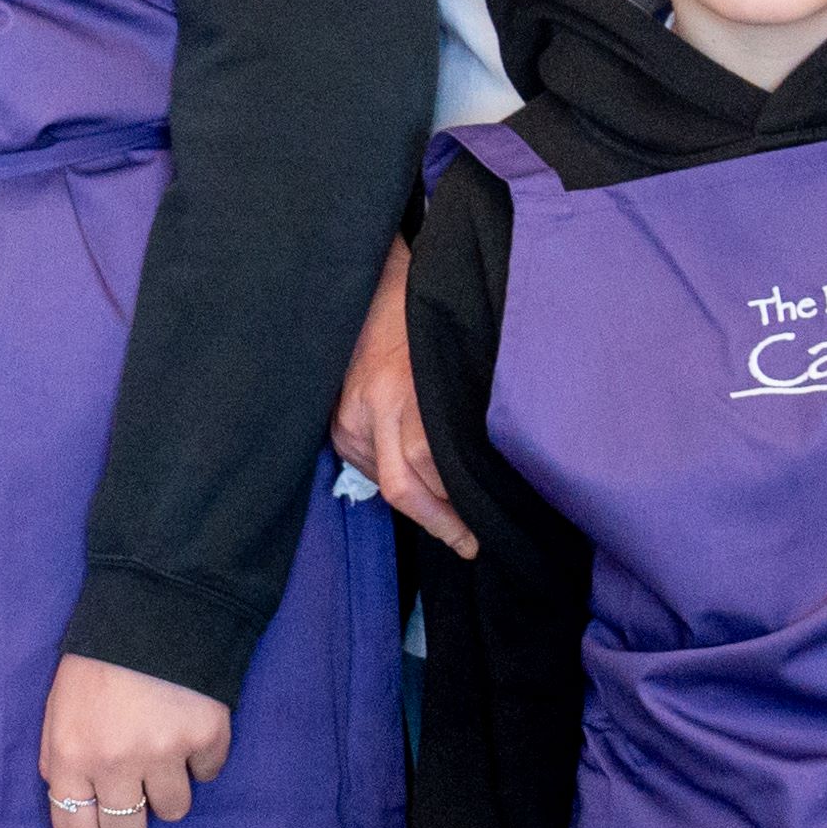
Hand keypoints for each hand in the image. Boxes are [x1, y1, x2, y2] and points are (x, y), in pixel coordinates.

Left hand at [41, 656, 232, 827]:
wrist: (155, 607)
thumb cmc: (98, 657)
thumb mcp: (58, 705)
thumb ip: (58, 755)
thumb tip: (68, 794)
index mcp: (72, 756)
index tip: (100, 816)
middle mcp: (116, 764)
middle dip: (131, 818)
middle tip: (137, 789)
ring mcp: (165, 754)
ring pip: (173, 810)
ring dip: (169, 787)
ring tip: (164, 751)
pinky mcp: (206, 738)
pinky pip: (208, 774)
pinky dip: (201, 756)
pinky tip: (188, 724)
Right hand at [334, 241, 473, 557]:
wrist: (365, 286)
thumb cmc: (420, 315)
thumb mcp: (452, 356)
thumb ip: (462, 406)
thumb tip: (493, 458)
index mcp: (406, 391)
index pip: (429, 471)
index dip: (456, 511)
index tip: (481, 532)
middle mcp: (372, 410)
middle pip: (402, 490)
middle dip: (439, 523)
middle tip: (468, 541)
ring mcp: (347, 418)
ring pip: (383, 483)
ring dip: (416, 498)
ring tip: (447, 505)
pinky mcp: (333, 424)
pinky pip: (365, 468)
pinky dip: (390, 477)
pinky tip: (413, 473)